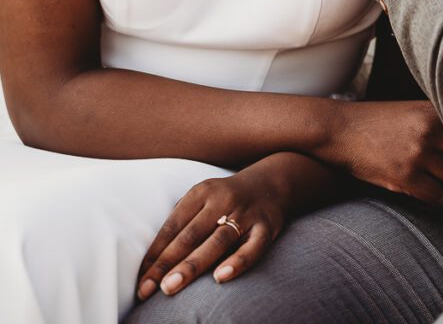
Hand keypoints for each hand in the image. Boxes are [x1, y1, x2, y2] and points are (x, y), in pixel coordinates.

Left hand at [136, 154, 301, 300]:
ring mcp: (245, 213)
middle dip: (167, 263)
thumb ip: (182, 220)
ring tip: (171, 287)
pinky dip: (237, 262)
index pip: (173, 226)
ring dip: (192, 266)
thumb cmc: (227, 198)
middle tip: (148, 288)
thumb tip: (152, 258)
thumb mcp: (203, 198)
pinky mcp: (266, 227)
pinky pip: (252, 248)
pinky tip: (219, 278)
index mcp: (202, 192)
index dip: (156, 253)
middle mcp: (222, 200)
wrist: (272, 183)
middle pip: (191, 234)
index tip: (141, 280)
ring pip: (216, 241)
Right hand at [320, 100, 442, 205]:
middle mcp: (429, 130)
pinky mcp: (405, 176)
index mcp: (433, 111)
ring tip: (442, 184)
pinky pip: (438, 197)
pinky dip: (436, 198)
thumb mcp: (409, 111)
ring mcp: (417, 154)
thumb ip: (438, 123)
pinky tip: (427, 191)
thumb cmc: (375, 121)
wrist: (338, 128)